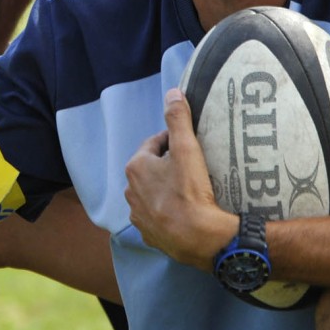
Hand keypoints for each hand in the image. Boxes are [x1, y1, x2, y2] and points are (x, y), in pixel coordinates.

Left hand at [125, 89, 236, 269]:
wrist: (199, 238)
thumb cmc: (190, 190)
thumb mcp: (187, 148)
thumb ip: (178, 118)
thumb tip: (172, 92)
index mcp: (135, 167)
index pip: (154, 144)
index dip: (173, 141)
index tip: (190, 145)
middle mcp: (130, 191)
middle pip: (152, 169)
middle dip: (168, 165)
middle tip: (193, 166)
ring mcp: (138, 215)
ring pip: (153, 193)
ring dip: (166, 188)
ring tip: (190, 189)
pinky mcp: (149, 234)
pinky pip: (157, 215)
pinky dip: (167, 210)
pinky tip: (185, 211)